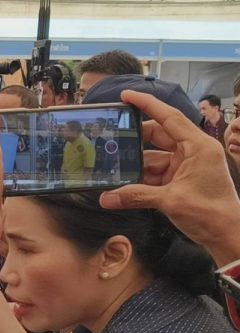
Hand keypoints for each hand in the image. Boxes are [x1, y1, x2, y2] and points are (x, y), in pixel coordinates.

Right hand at [99, 90, 239, 263]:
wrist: (227, 236)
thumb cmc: (210, 213)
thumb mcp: (170, 201)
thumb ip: (135, 196)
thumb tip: (105, 198)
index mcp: (198, 146)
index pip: (170, 117)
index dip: (147, 104)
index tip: (127, 96)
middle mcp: (193, 151)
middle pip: (158, 136)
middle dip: (135, 139)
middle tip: (110, 139)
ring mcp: (187, 165)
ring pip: (154, 157)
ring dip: (135, 166)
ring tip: (112, 170)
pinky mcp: (181, 179)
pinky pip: (156, 173)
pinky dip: (141, 179)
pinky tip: (124, 185)